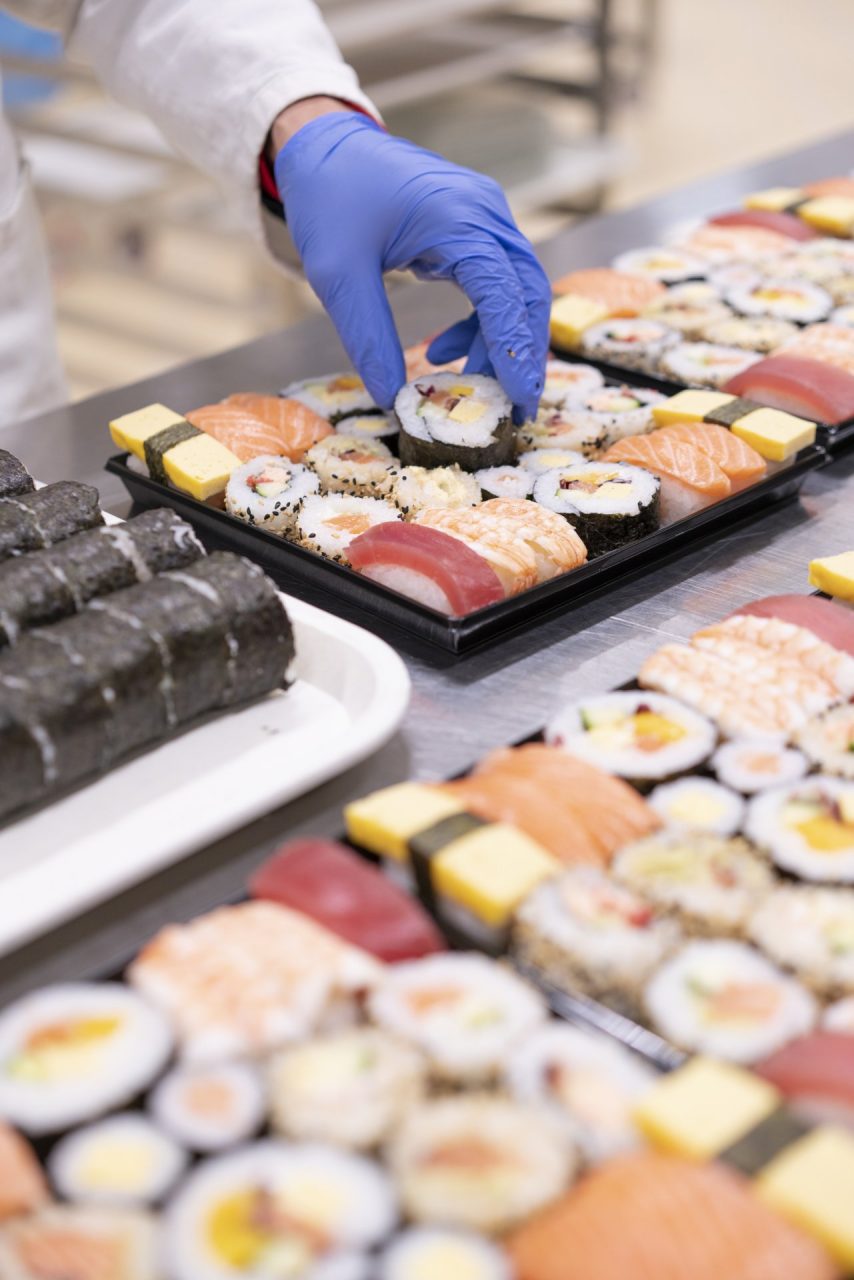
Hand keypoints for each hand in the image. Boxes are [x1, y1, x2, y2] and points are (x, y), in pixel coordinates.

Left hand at [273, 109, 549, 420]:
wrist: (324, 145)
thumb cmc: (330, 199)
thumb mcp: (337, 275)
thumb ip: (368, 338)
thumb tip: (393, 400)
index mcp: (457, 218)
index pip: (504, 293)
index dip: (514, 352)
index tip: (518, 401)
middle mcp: (485, 213)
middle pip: (528, 293)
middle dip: (523, 355)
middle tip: (514, 410)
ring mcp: (486, 216)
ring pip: (518, 291)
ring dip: (501, 344)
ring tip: (467, 385)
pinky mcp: (476, 226)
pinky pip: (497, 282)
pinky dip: (481, 324)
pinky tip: (444, 350)